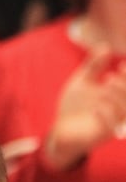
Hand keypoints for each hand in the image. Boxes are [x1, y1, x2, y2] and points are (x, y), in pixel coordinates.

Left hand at [44, 50, 125, 169]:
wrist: (61, 127)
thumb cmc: (76, 104)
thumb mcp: (83, 81)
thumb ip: (94, 66)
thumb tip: (105, 47)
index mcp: (117, 98)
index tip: (122, 65)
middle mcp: (119, 111)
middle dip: (123, 88)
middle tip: (111, 77)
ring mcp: (112, 124)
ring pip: (122, 111)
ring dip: (115, 98)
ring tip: (104, 87)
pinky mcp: (101, 134)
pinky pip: (109, 127)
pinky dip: (104, 115)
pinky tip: (96, 107)